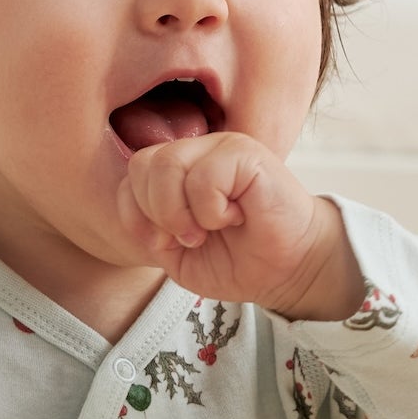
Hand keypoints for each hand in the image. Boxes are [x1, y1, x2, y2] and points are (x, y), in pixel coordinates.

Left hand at [116, 131, 363, 318]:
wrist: (287, 271)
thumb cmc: (236, 260)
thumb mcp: (175, 254)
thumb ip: (147, 229)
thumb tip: (143, 211)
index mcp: (177, 169)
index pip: (130, 176)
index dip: (137, 216)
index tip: (168, 242)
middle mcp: (197, 150)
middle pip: (142, 164)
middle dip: (157, 214)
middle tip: (191, 236)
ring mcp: (221, 147)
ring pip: (167, 165)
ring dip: (182, 213)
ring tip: (212, 227)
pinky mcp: (246, 153)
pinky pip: (203, 178)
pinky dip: (212, 212)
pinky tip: (236, 216)